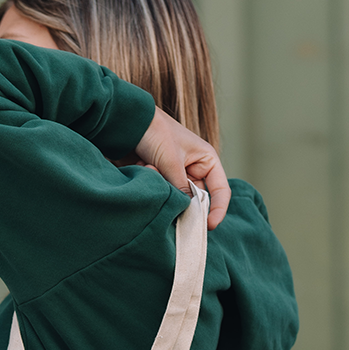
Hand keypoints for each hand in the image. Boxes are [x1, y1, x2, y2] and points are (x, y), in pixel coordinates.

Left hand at [134, 107, 230, 228]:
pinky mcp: (161, 179)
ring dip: (163, 188)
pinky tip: (142, 166)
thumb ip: (181, 189)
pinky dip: (153, 185)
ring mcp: (177, 175)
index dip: (217, 209)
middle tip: (170, 203)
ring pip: (176, 198)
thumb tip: (189, 212)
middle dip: (182, 200)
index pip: (220, 191)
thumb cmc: (156, 133)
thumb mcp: (172, 162)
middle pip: (196, 199)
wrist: (128, 123)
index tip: (208, 225)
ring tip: (150, 167)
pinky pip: (162, 193)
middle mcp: (195, 169)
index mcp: (207, 160)